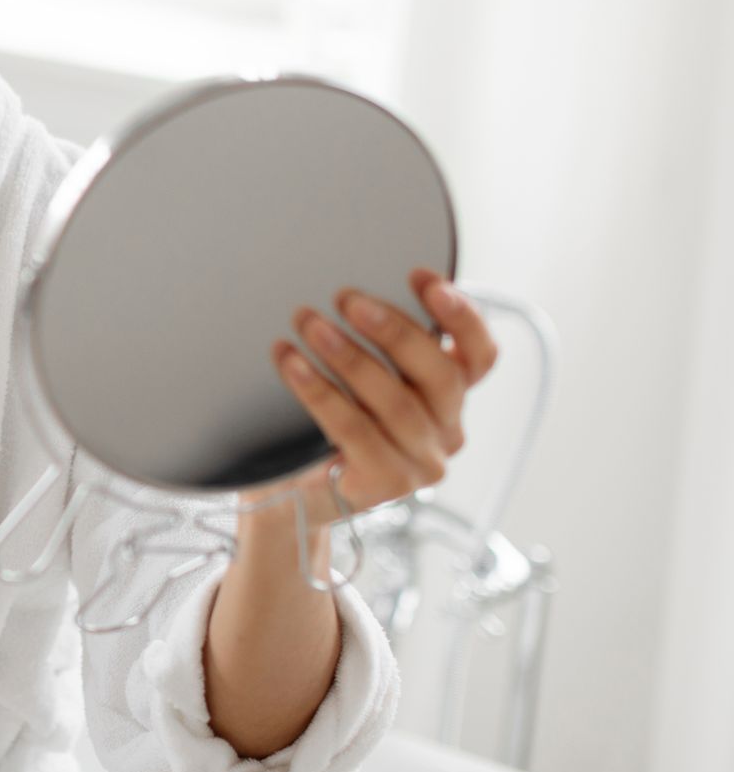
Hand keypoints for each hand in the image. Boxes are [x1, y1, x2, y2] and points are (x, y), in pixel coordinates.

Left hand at [257, 267, 499, 530]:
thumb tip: (351, 288)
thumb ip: (375, 345)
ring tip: (308, 323)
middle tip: (345, 297)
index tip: (419, 276)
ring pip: (395, 403)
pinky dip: (319, 391)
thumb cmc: (326, 423)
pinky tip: (291, 363)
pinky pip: (355, 430)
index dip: (460, 316)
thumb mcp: (359, 377)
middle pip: (440, 375)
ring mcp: (422, 463)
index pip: (481, 356)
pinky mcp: (387, 485)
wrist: (291, 496)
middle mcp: (447, 431)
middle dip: (393, 330)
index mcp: (450, 397)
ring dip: (348, 356)